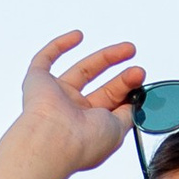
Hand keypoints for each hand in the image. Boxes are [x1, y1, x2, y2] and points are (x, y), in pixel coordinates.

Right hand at [15, 30, 143, 176]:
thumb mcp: (118, 129)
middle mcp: (73, 112)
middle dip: (123, 77)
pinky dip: (59, 46)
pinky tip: (79, 36)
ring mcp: (55, 96)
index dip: (128, 90)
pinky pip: (44, 60)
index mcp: (90, 126)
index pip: (113, 103)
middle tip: (139, 69)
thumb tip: (137, 101)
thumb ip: (128, 113)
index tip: (141, 80)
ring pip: (82, 70)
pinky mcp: (37, 81)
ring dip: (106, 58)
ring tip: (129, 49)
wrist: (55, 141)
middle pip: (102, 87)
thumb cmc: (85, 142)